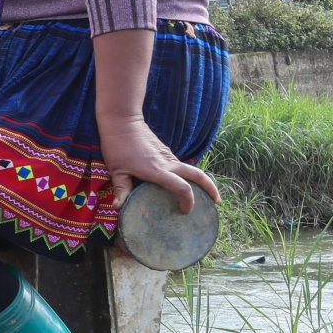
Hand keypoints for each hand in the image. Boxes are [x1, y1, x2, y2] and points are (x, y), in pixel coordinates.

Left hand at [97, 114, 218, 213]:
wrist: (122, 121)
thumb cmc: (117, 146)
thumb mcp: (117, 170)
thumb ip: (121, 189)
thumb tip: (118, 207)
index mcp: (157, 170)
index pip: (182, 187)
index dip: (188, 201)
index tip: (185, 211)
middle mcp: (168, 163)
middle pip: (198, 175)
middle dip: (211, 188)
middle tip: (216, 202)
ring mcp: (169, 156)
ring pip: (190, 169)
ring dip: (200, 182)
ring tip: (201, 196)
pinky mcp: (166, 151)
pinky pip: (180, 165)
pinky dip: (186, 176)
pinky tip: (180, 183)